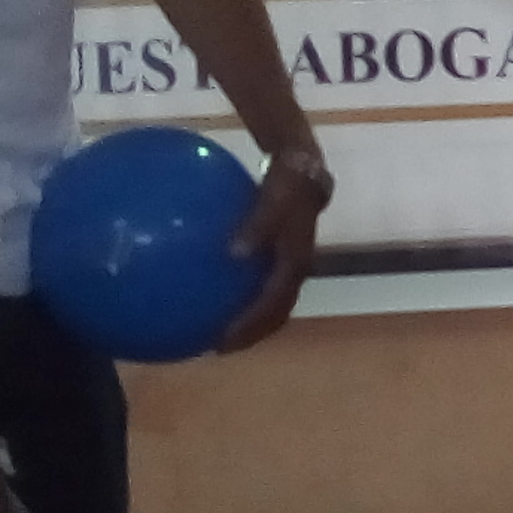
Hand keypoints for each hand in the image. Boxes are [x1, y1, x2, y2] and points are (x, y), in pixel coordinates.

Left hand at [214, 150, 330, 353]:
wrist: (305, 166)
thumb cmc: (289, 180)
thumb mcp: (277, 195)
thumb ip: (260, 224)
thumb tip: (234, 254)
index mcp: (296, 264)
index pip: (277, 305)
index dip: (253, 327)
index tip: (223, 342)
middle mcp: (296, 271)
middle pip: (276, 312)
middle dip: (251, 332)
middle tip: (218, 346)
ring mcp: (289, 264)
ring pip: (271, 300)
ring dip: (248, 316)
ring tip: (215, 324)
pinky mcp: (280, 255)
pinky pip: (260, 279)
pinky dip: (239, 287)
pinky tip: (206, 278)